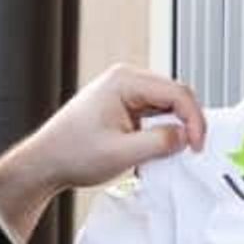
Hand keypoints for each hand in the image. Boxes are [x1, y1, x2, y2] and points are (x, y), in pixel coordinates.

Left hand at [0, 65, 206, 217]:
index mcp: (124, 81)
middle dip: (187, 122)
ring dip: (174, 128)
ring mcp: (124, 92)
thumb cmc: (71, 153)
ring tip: (172, 152)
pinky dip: (161, 131)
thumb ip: (160, 142)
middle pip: (175, 95)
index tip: (197, 145)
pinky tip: (157, 150)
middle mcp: (125, 80)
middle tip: (191, 150)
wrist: (46, 163)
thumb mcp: (122, 153)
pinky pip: (155, 114)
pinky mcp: (124, 106)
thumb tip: (186, 136)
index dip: (194, 119)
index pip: (177, 92)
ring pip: (167, 105)